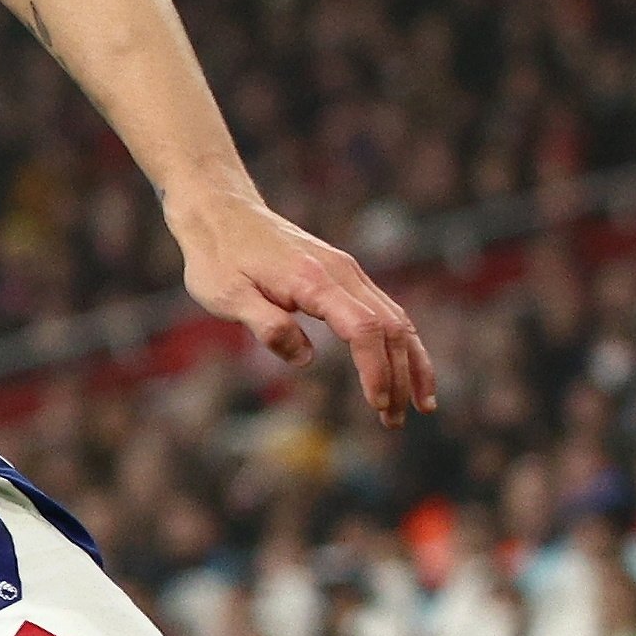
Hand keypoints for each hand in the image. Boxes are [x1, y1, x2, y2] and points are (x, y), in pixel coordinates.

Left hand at [168, 187, 436, 426]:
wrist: (222, 212)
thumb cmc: (218, 258)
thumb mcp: (226, 296)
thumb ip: (266, 325)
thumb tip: (307, 359)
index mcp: (315, 281)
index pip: (364, 329)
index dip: (376, 370)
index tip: (378, 406)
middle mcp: (342, 272)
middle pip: (390, 328)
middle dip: (398, 378)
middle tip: (393, 423)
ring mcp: (348, 271)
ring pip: (397, 318)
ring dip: (410, 363)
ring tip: (418, 406)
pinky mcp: (344, 275)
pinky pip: (385, 310)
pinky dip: (401, 342)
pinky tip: (405, 368)